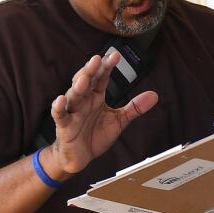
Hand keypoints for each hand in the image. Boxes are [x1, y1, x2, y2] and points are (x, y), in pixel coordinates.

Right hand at [47, 52, 158, 176]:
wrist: (80, 157)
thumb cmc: (95, 134)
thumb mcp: (119, 120)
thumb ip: (134, 108)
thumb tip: (155, 95)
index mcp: (96, 96)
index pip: (102, 78)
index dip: (107, 66)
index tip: (115, 55)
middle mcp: (84, 100)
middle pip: (86, 81)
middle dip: (91, 70)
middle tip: (97, 59)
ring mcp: (73, 112)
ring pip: (74, 96)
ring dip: (77, 87)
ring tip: (84, 79)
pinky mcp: (64, 126)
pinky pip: (60, 115)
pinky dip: (58, 108)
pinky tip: (60, 100)